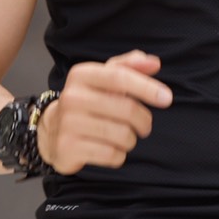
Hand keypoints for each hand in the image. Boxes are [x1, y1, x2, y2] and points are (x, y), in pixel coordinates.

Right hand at [36, 50, 172, 174]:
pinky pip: (111, 155)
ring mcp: (68, 123)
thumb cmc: (87, 101)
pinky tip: (111, 150)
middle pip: (126, 109)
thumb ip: (128, 67)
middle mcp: (72, 97)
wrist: (51, 131)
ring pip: (122, 135)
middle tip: (145, 126)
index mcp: (82, 75)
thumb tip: (153, 63)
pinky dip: (119, 155)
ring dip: (131, 139)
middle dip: (144, 120)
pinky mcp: (69, 148)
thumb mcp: (103, 78)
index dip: (147, 87)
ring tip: (124, 137)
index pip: (120, 77)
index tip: (167, 98)